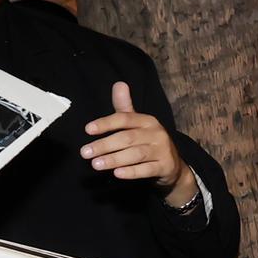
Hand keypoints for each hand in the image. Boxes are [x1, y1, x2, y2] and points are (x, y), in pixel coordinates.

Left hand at [82, 79, 191, 201]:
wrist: (172, 165)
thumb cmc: (148, 142)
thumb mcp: (137, 124)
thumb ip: (124, 107)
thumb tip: (119, 84)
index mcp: (147, 120)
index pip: (124, 118)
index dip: (106, 123)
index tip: (88, 130)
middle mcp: (156, 133)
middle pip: (127, 138)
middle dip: (105, 145)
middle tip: (85, 152)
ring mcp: (162, 150)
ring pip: (136, 154)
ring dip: (114, 159)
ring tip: (96, 164)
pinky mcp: (165, 166)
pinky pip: (147, 170)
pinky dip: (132, 172)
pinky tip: (117, 174)